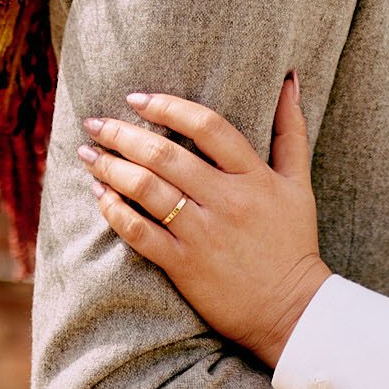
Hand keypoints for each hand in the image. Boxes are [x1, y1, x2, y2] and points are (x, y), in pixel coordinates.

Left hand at [80, 75, 329, 366]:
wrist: (292, 310)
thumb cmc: (294, 242)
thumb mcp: (299, 184)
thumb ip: (291, 130)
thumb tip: (290, 78)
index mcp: (254, 177)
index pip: (207, 127)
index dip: (167, 106)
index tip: (136, 98)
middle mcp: (227, 201)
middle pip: (165, 155)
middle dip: (122, 134)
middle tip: (95, 123)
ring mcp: (204, 234)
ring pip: (147, 190)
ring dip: (111, 168)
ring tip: (89, 154)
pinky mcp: (185, 265)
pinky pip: (140, 233)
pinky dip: (115, 212)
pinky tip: (101, 196)